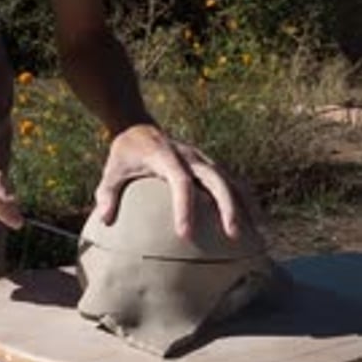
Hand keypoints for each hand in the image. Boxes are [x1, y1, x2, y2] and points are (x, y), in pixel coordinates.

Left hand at [94, 123, 242, 240]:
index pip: (180, 182)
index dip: (184, 207)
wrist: (138, 126)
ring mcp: (203, 159)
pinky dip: (245, 199)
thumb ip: (107, 193)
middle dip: (227, 206)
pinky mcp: (209, 165)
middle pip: (215, 179)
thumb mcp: (111, 170)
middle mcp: (190, 156)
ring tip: (256, 232)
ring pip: (230, 180)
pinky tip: (255, 220)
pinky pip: (232, 181)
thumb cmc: (124, 154)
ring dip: (245, 204)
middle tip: (232, 234)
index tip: (185, 235)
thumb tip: (104, 220)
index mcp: (165, 156)